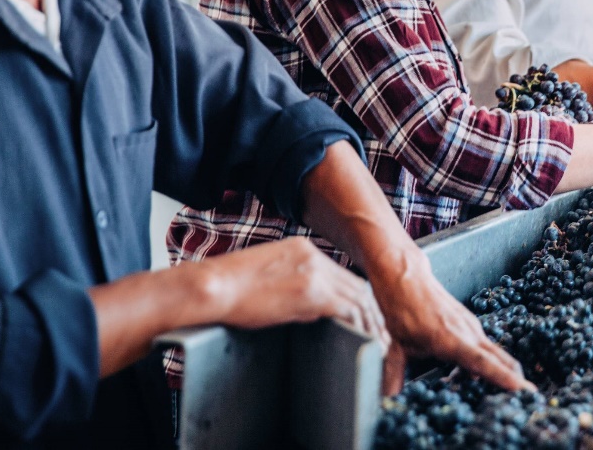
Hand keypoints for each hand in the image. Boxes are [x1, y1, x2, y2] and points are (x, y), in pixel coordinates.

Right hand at [204, 237, 388, 347]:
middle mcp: (313, 256)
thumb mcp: (268, 276)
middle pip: (356, 284)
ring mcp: (314, 272)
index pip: (341, 275)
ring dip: (371, 322)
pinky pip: (349, 309)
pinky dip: (361, 325)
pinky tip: (365, 340)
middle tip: (381, 333)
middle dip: (371, 311)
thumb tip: (311, 307)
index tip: (365, 315)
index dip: (358, 297)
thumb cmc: (228, 289)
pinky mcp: (312, 292)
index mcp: (301, 249)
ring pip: (358, 297)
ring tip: (378, 343)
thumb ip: (293, 283)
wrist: (212, 287)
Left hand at [366, 247, 532, 392]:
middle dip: (515, 380)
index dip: (503, 379)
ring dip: (501, 373)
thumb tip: (386, 402)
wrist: (407, 276)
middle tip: (527, 401)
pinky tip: (473, 378)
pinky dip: (488, 364)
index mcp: (450, 339)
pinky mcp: (470, 325)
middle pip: (500, 359)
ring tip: (505, 397)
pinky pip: (485, 348)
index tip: (524, 390)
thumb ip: (394, 376)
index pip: (482, 363)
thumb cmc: (402, 309)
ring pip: (494, 354)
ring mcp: (472, 327)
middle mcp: (468, 332)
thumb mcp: (396, 347)